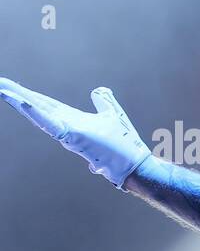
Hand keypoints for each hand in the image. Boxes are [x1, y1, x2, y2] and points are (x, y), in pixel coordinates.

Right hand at [0, 78, 151, 187]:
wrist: (135, 165)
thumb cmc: (124, 144)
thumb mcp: (112, 115)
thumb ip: (103, 102)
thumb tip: (98, 90)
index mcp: (72, 120)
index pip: (45, 104)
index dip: (28, 94)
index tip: (10, 85)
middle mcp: (66, 126)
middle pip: (37, 107)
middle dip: (16, 95)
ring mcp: (68, 132)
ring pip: (39, 113)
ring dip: (19, 101)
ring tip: (2, 89)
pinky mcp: (74, 138)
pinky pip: (51, 124)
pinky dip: (36, 113)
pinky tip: (21, 101)